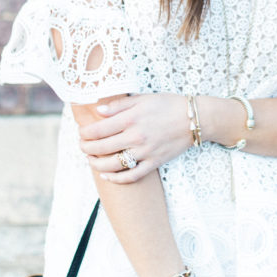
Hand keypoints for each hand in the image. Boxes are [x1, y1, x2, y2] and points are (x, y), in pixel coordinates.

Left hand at [77, 92, 191, 182]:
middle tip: (82, 145)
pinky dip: (117, 178)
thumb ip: (119, 104)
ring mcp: (145, 152)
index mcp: (131, 118)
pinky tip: (106, 175)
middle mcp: (136, 137)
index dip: (85, 133)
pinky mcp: (154, 162)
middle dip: (86, 148)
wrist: (194, 119)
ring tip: (90, 159)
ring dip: (96, 164)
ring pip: (113, 165)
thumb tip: (98, 111)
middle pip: (101, 148)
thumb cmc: (169, 104)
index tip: (81, 132)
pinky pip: (132, 176)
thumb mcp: (143, 98)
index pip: (99, 129)